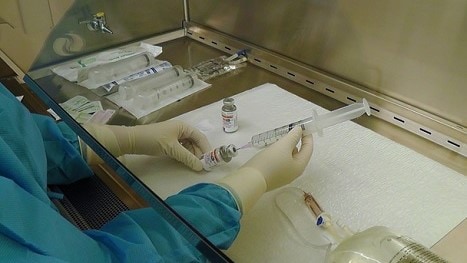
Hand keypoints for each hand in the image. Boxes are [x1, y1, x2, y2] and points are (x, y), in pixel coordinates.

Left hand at [83, 120, 210, 170]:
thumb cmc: (154, 140)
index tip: (210, 161)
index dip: (206, 149)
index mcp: (184, 127)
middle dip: (199, 153)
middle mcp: (181, 130)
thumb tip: (201, 167)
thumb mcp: (172, 149)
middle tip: (202, 166)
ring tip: (194, 165)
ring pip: (188, 146)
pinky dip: (184, 155)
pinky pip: (181, 149)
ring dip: (191, 155)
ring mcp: (174, 136)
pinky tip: (185, 162)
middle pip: (195, 142)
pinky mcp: (168, 142)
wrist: (133, 140)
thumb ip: (187, 157)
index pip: (200, 137)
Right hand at [243, 126, 313, 189]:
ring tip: (280, 139)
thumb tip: (299, 131)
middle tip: (290, 131)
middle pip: (299, 154)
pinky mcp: (273, 177)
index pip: (308, 149)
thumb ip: (293, 136)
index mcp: (300, 166)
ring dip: (287, 148)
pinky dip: (280, 154)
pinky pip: (281, 163)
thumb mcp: (283, 145)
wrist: (251, 180)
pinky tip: (272, 150)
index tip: (303, 126)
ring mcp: (283, 176)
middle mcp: (294, 173)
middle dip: (296, 142)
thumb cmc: (270, 162)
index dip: (307, 137)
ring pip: (289, 158)